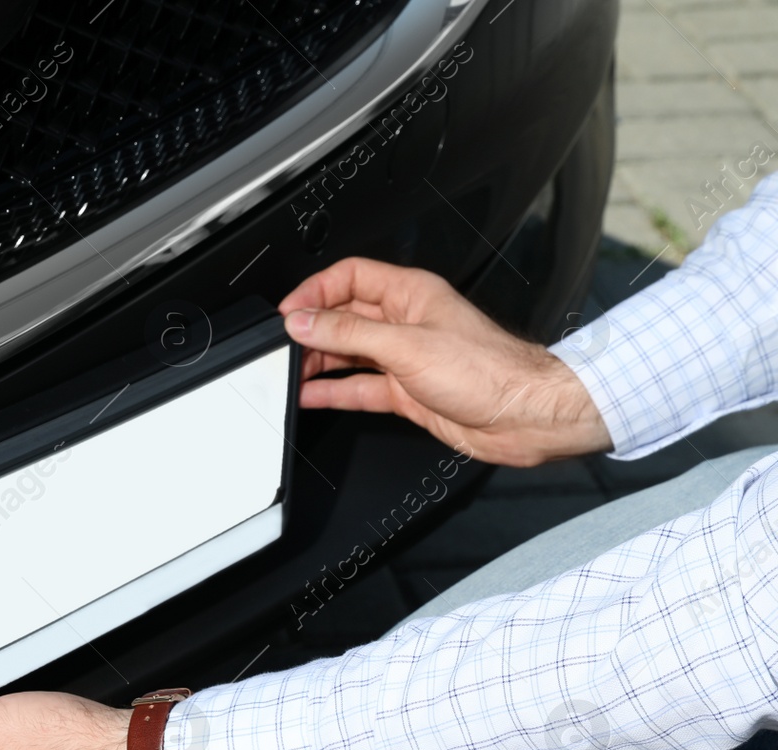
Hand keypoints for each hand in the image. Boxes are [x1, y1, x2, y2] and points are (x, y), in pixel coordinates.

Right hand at [281, 257, 611, 465]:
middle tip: (284, 347)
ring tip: (289, 372)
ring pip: (348, 352)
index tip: (289, 313)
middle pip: (344, 316)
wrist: (524, 414)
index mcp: (410, 294)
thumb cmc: (489, 371)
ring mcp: (405, 357)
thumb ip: (349, 333)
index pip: (349, 277)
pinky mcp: (407, 390)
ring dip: (318, 361)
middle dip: (312, 329)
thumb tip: (305, 322)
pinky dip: (334, 391)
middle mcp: (406, 322)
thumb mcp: (407, 345)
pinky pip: (359, 386)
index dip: (315, 291)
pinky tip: (312, 395)